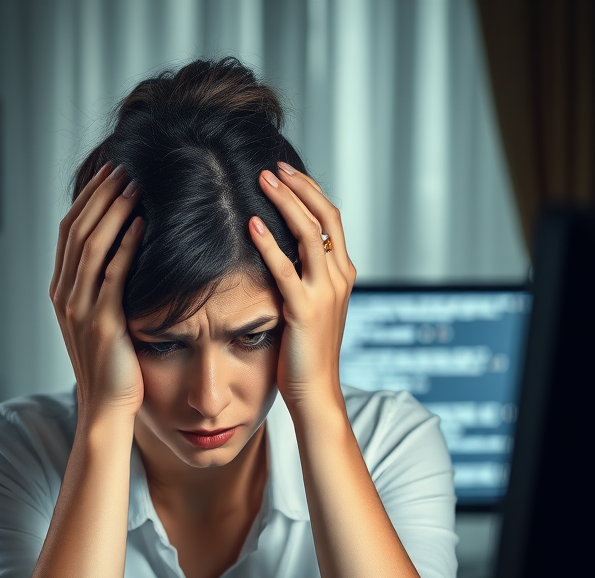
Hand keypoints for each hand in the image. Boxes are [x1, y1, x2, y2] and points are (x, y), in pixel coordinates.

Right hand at [50, 162, 145, 419]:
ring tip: (134, 184)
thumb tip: (125, 252)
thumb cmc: (113, 367)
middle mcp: (64, 296)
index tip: (110, 173)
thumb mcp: (101, 322)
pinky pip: (112, 274)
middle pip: (77, 230)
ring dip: (113, 210)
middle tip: (123, 166)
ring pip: (92, 245)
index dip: (88, 198)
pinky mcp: (102, 322)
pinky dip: (126, 244)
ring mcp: (79, 309)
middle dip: (100, 194)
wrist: (106, 409)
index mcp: (61, 291)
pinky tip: (143, 223)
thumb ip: (104, 288)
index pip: (69, 231)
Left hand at [249, 162, 355, 412]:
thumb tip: (280, 257)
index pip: (332, 219)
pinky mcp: (304, 311)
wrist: (316, 392)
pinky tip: (252, 226)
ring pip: (310, 233)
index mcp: (343, 275)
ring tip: (262, 181)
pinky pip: (285, 269)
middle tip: (273, 167)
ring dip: (286, 202)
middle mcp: (339, 278)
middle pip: (325, 216)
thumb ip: (302, 281)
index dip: (310, 192)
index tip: (286, 173)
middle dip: (299, 186)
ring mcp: (325, 293)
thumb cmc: (305, 355)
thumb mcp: (310, 310)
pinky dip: (269, 244)